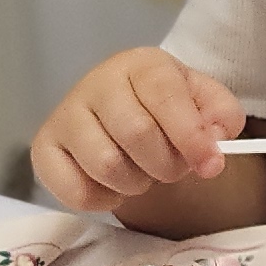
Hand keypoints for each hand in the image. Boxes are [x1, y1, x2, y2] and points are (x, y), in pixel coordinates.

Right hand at [28, 48, 244, 214]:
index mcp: (141, 65)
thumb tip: (214, 140)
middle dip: (166, 165)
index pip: (164, 95)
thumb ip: (221, 115)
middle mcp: (96, 83)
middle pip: (136, 134)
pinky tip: (113, 186)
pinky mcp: (44, 150)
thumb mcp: (204, 102)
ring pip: (106, 165)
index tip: (211, 165)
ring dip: (136, 184)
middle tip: (172, 168)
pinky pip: (75, 192)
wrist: (126, 116)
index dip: (191, 135)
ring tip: (142, 173)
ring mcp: (65, 115)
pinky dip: (103, 200)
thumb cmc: (167, 109)